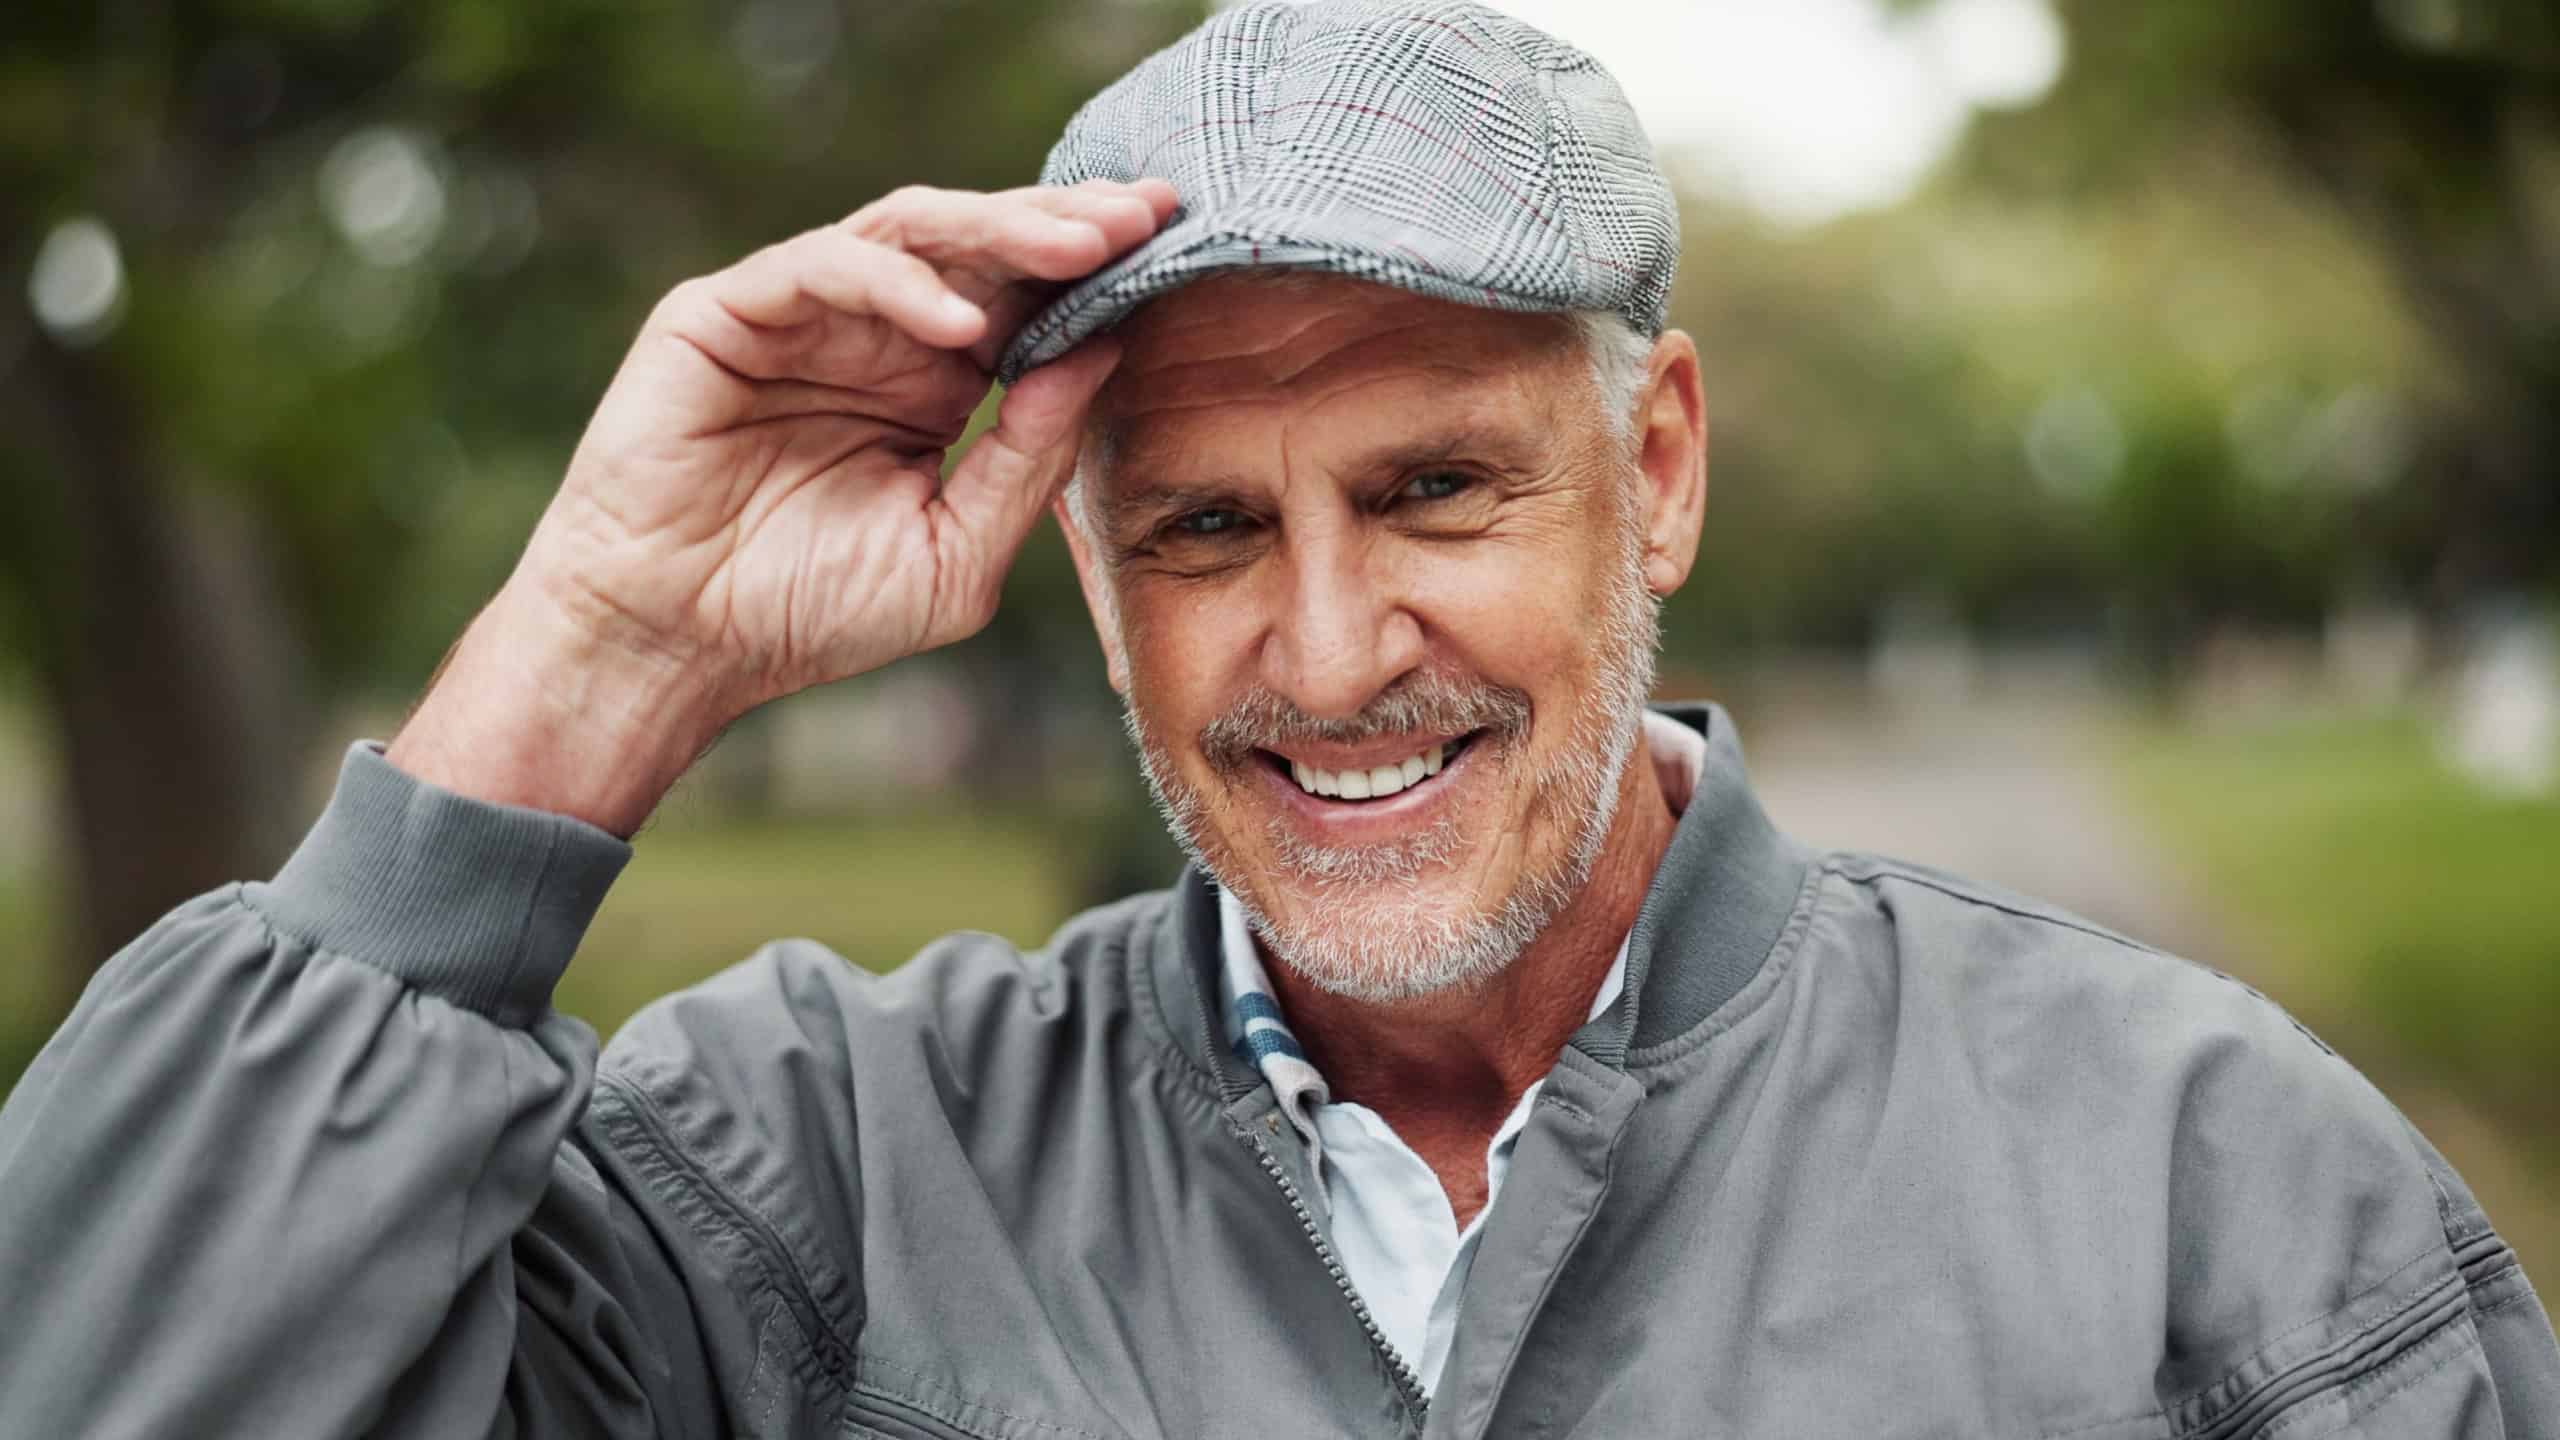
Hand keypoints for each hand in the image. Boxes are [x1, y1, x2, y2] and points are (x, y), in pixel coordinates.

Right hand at [389, 180, 1178, 832]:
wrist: (677, 648)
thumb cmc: (809, 613)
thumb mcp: (957, 551)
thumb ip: (1028, 458)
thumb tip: (1109, 348)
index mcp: (933, 384)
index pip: (1027, 301)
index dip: (1097, 270)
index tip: (1177, 242)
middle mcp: (873, 335)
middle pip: (982, 249)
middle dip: (1066, 226)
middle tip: (1144, 216)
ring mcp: (801, 315)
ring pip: (911, 236)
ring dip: (1000, 235)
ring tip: (1079, 247)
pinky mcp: (726, 313)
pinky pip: (823, 269)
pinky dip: (894, 287)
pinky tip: (961, 325)